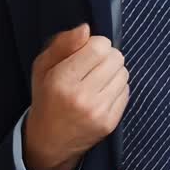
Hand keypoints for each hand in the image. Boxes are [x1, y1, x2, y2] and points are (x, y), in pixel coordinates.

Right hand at [23, 23, 128, 169]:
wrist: (49, 141)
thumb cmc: (46, 98)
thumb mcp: (43, 66)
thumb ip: (63, 43)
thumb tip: (86, 29)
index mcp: (62, 79)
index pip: (99, 47)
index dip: (96, 44)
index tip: (87, 51)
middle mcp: (82, 96)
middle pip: (115, 58)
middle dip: (106, 56)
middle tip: (93, 65)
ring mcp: (98, 112)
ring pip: (124, 74)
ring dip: (113, 72)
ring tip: (97, 80)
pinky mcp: (110, 123)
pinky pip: (126, 91)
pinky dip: (117, 88)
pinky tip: (102, 93)